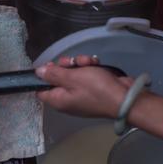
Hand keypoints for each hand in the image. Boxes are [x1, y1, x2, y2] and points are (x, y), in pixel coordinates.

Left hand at [36, 55, 162, 140]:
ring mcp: (81, 95)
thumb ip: (53, 74)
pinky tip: (96, 64)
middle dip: (65, 66)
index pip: (41, 90)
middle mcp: (67, 99)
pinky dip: (90, 68)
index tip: (51, 66)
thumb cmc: (96, 89)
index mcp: (58, 101)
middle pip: (58, 79)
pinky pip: (86, 76)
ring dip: (79, 64)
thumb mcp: (72, 78)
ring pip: (73, 74)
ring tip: (89, 62)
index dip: (43, 76)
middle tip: (71, 62)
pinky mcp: (93, 89)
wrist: (125, 98)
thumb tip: (37, 73)